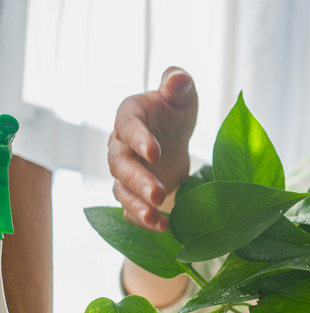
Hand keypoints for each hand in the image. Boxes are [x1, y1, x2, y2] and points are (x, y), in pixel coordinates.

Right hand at [108, 66, 197, 231]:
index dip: (139, 139)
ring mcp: (125, 171)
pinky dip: (143, 220)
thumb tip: (177, 78)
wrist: (170, 136)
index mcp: (130, 116)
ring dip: (137, 206)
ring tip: (157, 219)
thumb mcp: (181, 95)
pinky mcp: (134, 192)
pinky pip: (131, 208)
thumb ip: (178, 84)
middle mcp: (120, 145)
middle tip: (158, 194)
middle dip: (138, 181)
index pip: (128, 127)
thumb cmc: (173, 110)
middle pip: (121, 165)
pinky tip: (164, 228)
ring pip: (122, 191)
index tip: (156, 152)